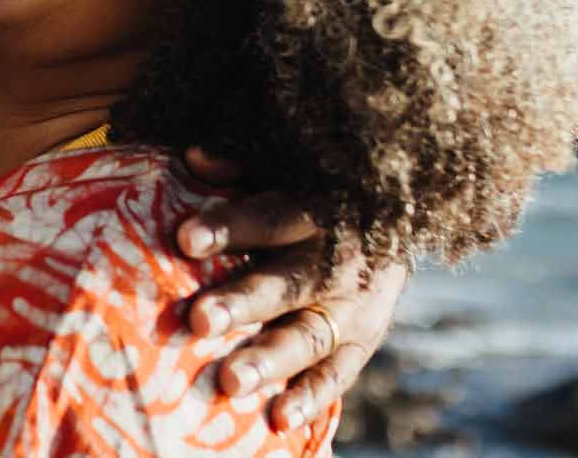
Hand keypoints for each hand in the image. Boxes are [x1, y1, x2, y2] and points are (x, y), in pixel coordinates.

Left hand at [177, 147, 406, 430]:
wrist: (393, 222)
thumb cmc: (310, 194)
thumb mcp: (281, 172)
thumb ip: (239, 168)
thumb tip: (194, 158)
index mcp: (314, 211)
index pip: (269, 218)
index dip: (230, 227)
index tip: (185, 239)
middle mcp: (337, 261)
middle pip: (288, 283)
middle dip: (243, 303)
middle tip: (199, 320)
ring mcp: (353, 307)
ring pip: (310, 336)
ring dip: (270, 359)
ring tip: (230, 382)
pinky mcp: (363, 342)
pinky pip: (337, 374)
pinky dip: (311, 397)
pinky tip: (278, 418)